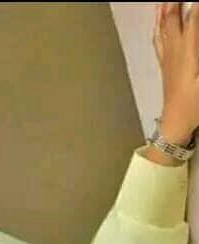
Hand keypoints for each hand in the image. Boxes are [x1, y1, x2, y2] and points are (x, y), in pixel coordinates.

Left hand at [153, 2, 198, 143]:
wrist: (175, 123)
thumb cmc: (195, 104)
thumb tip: (196, 38)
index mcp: (189, 51)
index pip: (193, 20)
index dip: (195, 7)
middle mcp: (175, 51)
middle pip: (173, 19)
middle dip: (175, 3)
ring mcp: (167, 58)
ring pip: (163, 28)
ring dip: (164, 11)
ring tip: (164, 0)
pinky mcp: (164, 66)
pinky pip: (158, 41)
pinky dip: (158, 27)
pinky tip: (157, 22)